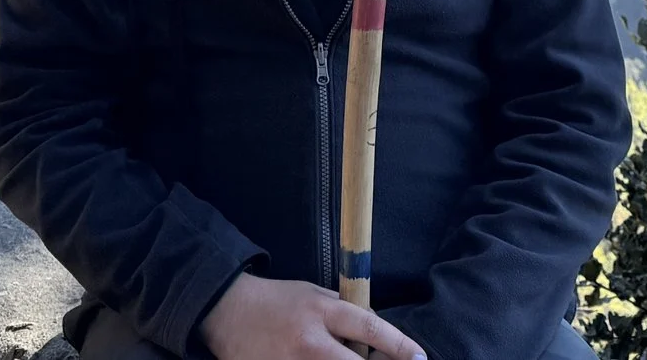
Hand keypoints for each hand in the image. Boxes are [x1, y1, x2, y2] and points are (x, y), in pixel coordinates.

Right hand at [198, 273, 423, 359]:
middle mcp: (309, 341)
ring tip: (342, 358)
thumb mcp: (313, 293)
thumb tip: (375, 333)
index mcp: (321, 311)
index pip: (370, 329)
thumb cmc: (276, 299)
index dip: (400, 346)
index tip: (420, 358)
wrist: (226, 310)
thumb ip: (343, 312)